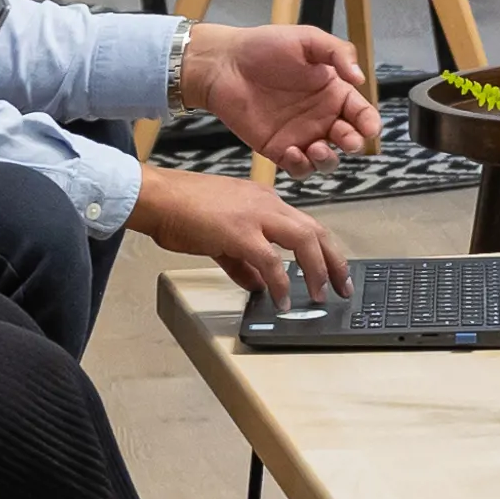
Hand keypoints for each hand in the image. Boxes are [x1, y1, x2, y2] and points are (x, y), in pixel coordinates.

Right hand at [133, 166, 351, 307]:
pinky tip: (282, 300)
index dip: (324, 250)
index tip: (333, 271)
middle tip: (343, 287)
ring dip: (317, 270)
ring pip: (304, 239)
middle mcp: (266, 203)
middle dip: (334, 261)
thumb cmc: (181, 211)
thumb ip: (243, 262)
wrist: (156, 198)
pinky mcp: (239, 231)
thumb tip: (259, 285)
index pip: (306, 224)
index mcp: (263, 200)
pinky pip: (271, 261)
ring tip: (321, 295)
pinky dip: (281, 283)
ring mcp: (255, 215)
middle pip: (316, 230)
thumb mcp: (220, 237)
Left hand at [179, 23, 381, 170]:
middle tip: (345, 138)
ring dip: (329, 160)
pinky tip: (292, 151)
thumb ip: (337, 53)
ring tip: (317, 148)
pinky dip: (302, 166)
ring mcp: (301, 135)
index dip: (370, 123)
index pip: (361, 113)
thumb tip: (360, 78)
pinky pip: (299, 168)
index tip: (370, 128)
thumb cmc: (264, 46)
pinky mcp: (278, 150)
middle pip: (350, 140)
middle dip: (354, 143)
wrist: (223, 64)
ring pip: (327, 161)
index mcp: (333, 92)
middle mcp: (321, 116)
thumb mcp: (307, 39)